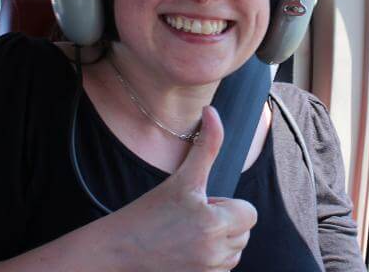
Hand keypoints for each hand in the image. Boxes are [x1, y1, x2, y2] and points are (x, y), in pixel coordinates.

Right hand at [110, 106, 256, 271]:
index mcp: (214, 223)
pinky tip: (186, 255)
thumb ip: (206, 145)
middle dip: (224, 225)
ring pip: (234, 254)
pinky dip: (210, 264)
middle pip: (244, 234)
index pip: (249, 213)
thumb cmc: (148, 213)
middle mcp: (215, 252)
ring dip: (218, 245)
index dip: (227, 207)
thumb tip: (213, 111)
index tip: (201, 206)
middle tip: (190, 221)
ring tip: (187, 237)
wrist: (118, 251)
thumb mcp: (181, 178)